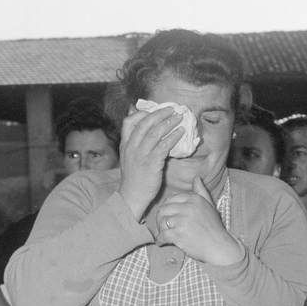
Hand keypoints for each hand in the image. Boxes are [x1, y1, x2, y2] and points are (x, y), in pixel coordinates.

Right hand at [117, 105, 183, 219]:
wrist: (131, 197)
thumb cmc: (134, 179)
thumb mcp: (130, 158)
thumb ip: (136, 144)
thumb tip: (147, 133)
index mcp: (125, 144)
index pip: (129, 122)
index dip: (142, 113)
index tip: (154, 110)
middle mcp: (131, 147)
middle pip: (145, 123)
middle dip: (159, 114)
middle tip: (172, 109)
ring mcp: (141, 154)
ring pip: (155, 132)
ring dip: (169, 122)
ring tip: (179, 117)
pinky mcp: (151, 163)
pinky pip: (163, 146)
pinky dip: (173, 137)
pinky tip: (181, 133)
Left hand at [151, 177, 243, 265]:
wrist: (219, 247)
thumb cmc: (214, 228)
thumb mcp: (210, 206)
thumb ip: (201, 192)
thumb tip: (197, 178)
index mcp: (194, 199)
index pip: (171, 199)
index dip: (168, 209)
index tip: (170, 217)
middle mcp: (188, 207)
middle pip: (164, 209)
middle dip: (161, 219)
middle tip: (164, 227)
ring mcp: (183, 220)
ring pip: (162, 221)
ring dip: (161, 229)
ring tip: (166, 235)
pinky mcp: (178, 234)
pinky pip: (162, 235)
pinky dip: (160, 240)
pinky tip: (162, 242)